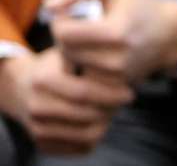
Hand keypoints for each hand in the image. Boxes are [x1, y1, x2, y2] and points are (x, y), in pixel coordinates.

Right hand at [0, 47, 133, 155]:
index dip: (111, 94)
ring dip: (105, 123)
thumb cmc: (56, 66)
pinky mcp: (42, 143)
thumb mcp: (69, 53)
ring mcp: (37, 128)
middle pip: (87, 115)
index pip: (84, 93)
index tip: (129, 93)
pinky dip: (95, 136)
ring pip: (86, 135)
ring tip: (112, 109)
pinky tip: (99, 120)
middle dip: (111, 108)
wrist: (22, 87)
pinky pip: (80, 147)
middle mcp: (37, 107)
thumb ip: (89, 57)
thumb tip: (120, 63)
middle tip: (123, 100)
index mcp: (43, 81)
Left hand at [43, 0, 176, 82]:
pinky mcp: (117, 86)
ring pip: (73, 66)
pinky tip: (94, 51)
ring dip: (72, 51)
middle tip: (76, 25)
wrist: (170, 32)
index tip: (68, 12)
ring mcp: (118, 76)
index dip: (59, 20)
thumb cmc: (137, 3)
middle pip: (65, 51)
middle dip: (65, 36)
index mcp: (116, 32)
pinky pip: (83, 76)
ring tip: (86, 37)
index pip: (63, 33)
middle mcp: (118, 59)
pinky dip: (83, 64)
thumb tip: (47, 5)